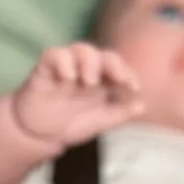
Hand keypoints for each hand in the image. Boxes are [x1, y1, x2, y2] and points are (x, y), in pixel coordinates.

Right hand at [11, 42, 144, 151]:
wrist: (40, 134)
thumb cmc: (72, 123)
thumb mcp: (100, 122)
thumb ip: (120, 114)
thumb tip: (142, 106)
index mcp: (100, 79)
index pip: (117, 67)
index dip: (127, 73)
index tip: (134, 87)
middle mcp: (84, 69)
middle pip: (101, 55)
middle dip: (113, 65)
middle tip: (117, 79)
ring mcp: (65, 67)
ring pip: (80, 49)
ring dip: (89, 61)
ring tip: (89, 81)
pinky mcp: (45, 69)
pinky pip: (54, 55)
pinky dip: (63, 62)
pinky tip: (68, 77)